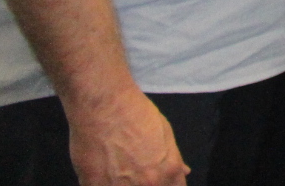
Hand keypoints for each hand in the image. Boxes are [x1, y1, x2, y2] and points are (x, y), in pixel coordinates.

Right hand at [67, 86, 187, 185]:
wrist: (104, 106)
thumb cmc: (137, 114)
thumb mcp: (166, 133)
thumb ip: (174, 158)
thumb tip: (183, 172)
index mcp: (169, 171)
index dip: (166, 183)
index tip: (159, 178)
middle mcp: (148, 184)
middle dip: (146, 183)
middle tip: (135, 169)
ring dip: (123, 184)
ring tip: (118, 168)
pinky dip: (104, 183)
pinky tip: (102, 170)